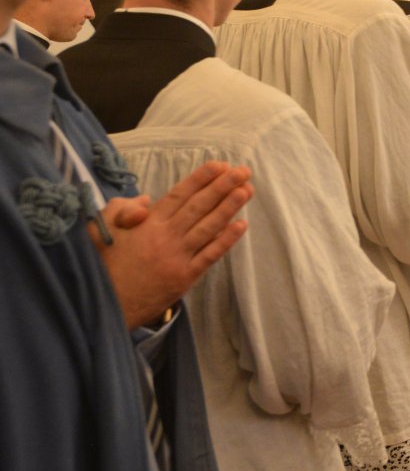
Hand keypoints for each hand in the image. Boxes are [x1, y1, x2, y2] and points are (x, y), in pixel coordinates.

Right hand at [94, 162, 252, 328]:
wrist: (103, 306)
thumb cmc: (100, 266)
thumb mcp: (100, 229)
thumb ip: (122, 210)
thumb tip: (146, 200)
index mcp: (147, 223)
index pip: (180, 195)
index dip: (201, 178)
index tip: (220, 164)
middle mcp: (165, 236)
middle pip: (199, 206)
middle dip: (223, 186)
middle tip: (243, 171)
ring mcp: (177, 257)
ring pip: (209, 227)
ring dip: (229, 207)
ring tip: (247, 190)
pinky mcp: (184, 277)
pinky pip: (210, 255)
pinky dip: (226, 240)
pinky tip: (241, 225)